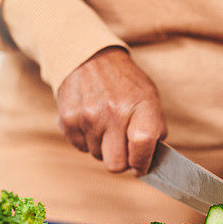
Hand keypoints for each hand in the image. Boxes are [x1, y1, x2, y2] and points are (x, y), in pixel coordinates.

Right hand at [56, 47, 166, 174]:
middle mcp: (113, 112)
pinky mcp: (68, 119)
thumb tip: (150, 160)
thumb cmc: (125, 83)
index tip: (140, 166)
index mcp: (140, 105)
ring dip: (103, 147)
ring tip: (106, 124)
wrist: (89, 57)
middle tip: (122, 146)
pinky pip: (80, 147)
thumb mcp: (149, 97)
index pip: (143, 145)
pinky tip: (92, 121)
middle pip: (115, 164)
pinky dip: (87, 139)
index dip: (142, 162)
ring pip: (97, 156)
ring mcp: (88, 116)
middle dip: (121, 160)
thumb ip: (155, 129)